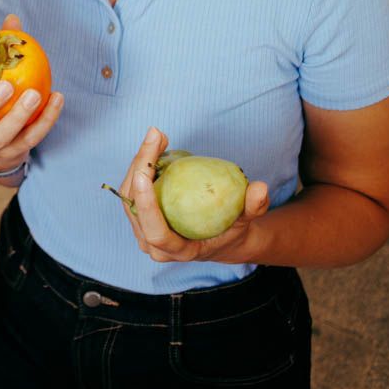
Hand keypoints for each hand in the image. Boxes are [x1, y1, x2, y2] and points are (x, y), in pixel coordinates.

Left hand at [114, 128, 270, 265]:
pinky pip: (134, 189)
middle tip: (156, 137)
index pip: (155, 233)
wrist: (219, 239)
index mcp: (178, 251)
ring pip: (128, 195)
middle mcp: (154, 245)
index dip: (146, 206)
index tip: (144, 175)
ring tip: (158, 136)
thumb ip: (255, 207)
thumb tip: (260, 188)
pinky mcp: (139, 216)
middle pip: (134, 207)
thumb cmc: (232, 231)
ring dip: (140, 161)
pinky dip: (142, 164)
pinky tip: (156, 145)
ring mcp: (143, 231)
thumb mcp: (247, 222)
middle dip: (140, 168)